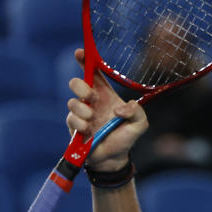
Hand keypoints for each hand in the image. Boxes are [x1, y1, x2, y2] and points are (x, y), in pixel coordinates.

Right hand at [66, 48, 148, 169]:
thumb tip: (120, 107)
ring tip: (93, 119)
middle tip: (91, 97)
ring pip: (73, 102)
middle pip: (77, 83)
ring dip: (84, 110)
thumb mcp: (140, 124)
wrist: (113, 158)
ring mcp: (81, 113)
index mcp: (106, 95)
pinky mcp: (74, 126)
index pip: (94, 73)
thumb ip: (137, 111)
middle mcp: (91, 101)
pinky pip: (71, 118)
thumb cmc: (125, 138)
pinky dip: (81, 124)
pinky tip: (88, 131)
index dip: (86, 61)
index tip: (80, 52)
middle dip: (80, 86)